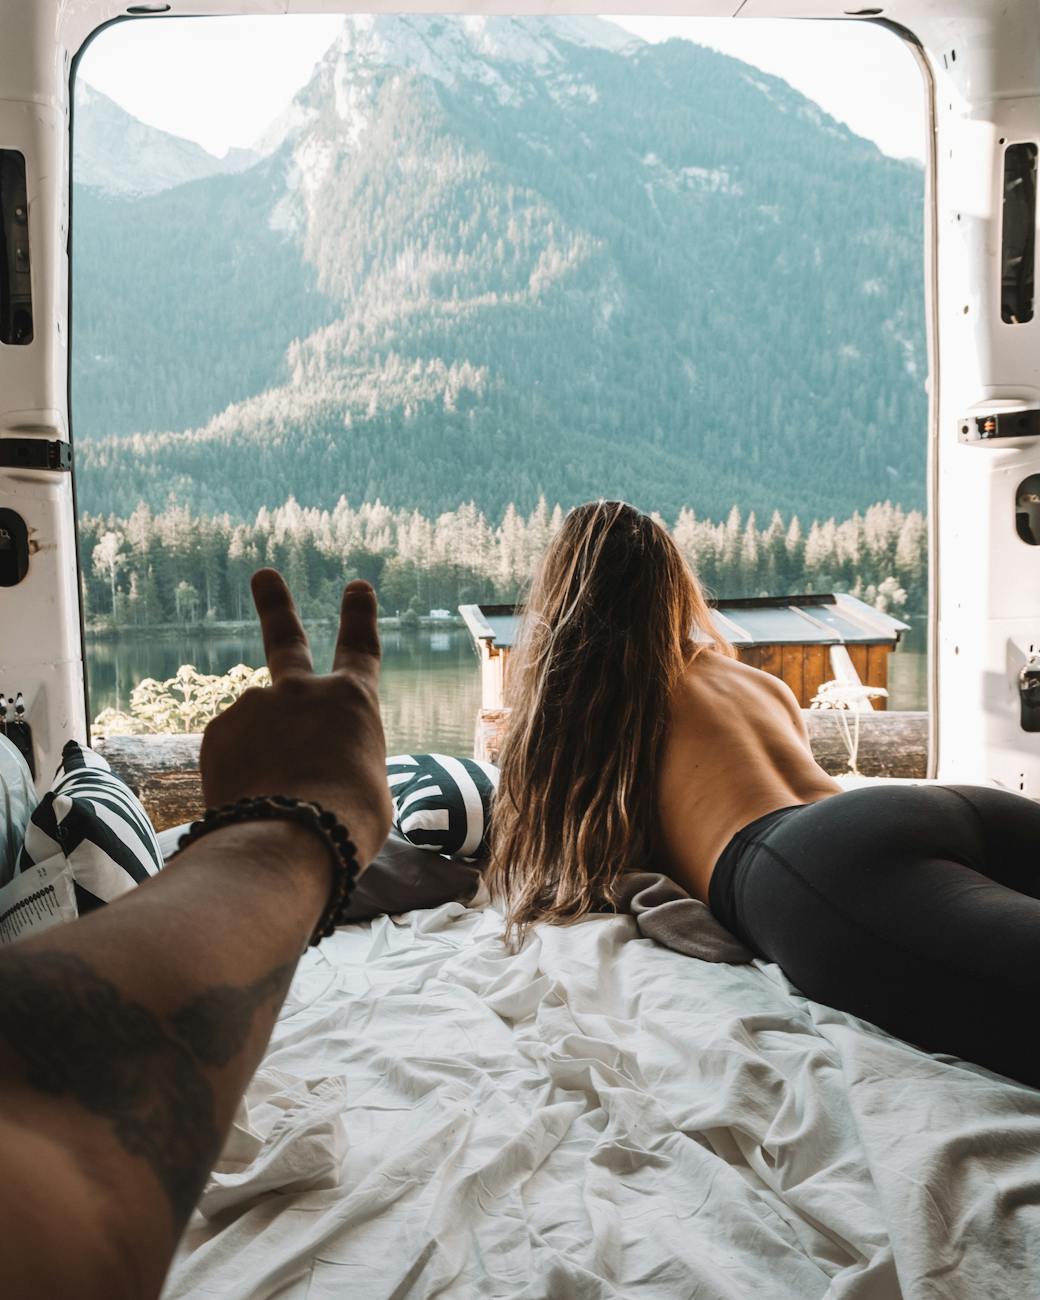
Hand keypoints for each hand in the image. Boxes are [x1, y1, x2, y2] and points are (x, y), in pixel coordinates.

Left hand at [199, 570, 391, 866]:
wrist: (287, 839)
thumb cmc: (345, 822)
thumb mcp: (366, 789)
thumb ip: (340, 760)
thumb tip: (314, 768)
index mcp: (352, 701)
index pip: (361, 647)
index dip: (360, 616)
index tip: (357, 587)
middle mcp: (301, 690)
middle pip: (285, 636)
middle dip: (275, 603)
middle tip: (263, 576)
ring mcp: (255, 705)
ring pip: (256, 731)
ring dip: (260, 757)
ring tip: (275, 802)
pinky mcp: (217, 731)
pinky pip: (229, 754)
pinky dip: (236, 775)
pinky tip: (249, 803)